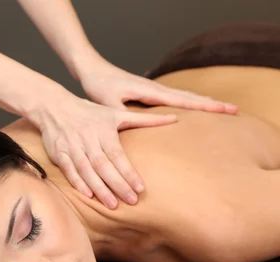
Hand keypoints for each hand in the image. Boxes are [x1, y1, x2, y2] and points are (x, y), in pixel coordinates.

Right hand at [28, 86, 176, 208]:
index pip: (117, 155)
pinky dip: (77, 182)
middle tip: (131, 201)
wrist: (54, 106)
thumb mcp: (115, 113)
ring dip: (99, 188)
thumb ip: (144, 119)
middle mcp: (87, 139)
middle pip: (103, 165)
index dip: (128, 172)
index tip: (140, 188)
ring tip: (112, 204)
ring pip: (86, 170)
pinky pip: (68, 170)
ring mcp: (72, 146)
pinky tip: (88, 195)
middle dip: (117, 184)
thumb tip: (174, 118)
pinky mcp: (59, 153)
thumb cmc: (88, 112)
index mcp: (103, 129)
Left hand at [79, 57, 237, 113]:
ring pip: (184, 96)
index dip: (205, 106)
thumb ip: (124, 114)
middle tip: (235, 110)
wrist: (92, 70)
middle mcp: (155, 89)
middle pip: (190, 97)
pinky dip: (188, 102)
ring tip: (222, 109)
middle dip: (212, 104)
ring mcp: (153, 90)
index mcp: (150, 92)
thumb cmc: (99, 85)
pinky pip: (174, 98)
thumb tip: (138, 125)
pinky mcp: (148, 93)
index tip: (225, 110)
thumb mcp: (109, 103)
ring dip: (203, 102)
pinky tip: (193, 108)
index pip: (184, 100)